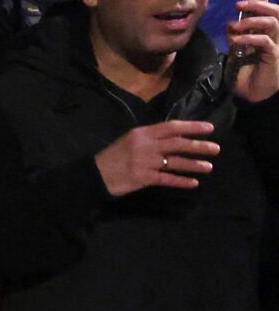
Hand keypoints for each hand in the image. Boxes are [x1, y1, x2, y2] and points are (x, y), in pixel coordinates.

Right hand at [95, 119, 220, 194]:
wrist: (94, 175)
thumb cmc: (113, 156)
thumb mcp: (130, 140)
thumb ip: (151, 138)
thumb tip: (174, 138)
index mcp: (142, 133)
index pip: (172, 127)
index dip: (192, 127)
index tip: (210, 129)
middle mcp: (146, 146)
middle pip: (177, 144)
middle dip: (198, 146)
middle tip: (216, 148)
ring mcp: (145, 162)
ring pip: (175, 162)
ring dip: (194, 164)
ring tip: (209, 167)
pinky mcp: (143, 178)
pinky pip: (166, 179)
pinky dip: (181, 181)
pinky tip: (193, 183)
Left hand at [229, 0, 278, 104]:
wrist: (250, 95)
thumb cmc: (244, 72)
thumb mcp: (236, 49)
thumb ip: (236, 35)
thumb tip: (232, 22)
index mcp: (266, 32)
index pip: (268, 10)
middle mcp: (275, 36)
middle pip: (275, 11)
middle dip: (259, 2)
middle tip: (241, 2)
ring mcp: (278, 45)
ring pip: (273, 22)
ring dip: (252, 20)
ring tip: (236, 25)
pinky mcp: (274, 56)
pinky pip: (265, 41)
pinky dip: (250, 38)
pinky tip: (237, 40)